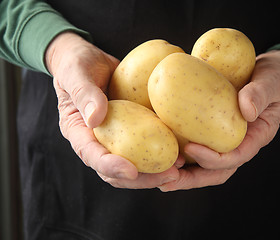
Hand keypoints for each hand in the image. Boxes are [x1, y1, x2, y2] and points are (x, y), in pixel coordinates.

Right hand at [46, 32, 178, 188]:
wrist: (90, 61)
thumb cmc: (78, 65)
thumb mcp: (76, 74)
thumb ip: (84, 93)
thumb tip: (96, 118)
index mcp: (79, 133)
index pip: (92, 156)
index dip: (111, 167)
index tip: (132, 171)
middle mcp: (98, 141)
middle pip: (116, 172)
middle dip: (142, 179)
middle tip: (169, 175)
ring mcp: (116, 138)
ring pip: (134, 164)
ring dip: (156, 172)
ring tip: (179, 170)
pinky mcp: (132, 131)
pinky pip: (146, 146)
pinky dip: (162, 152)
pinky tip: (182, 152)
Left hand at [160, 48, 279, 190]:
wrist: (269, 74)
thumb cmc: (273, 79)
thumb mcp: (271, 82)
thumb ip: (260, 94)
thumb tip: (246, 110)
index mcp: (255, 138)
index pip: (234, 158)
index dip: (213, 158)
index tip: (191, 148)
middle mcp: (238, 144)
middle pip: (215, 171)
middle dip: (191, 179)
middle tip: (167, 181)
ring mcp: (223, 139)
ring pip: (203, 165)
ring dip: (182, 172)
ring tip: (159, 172)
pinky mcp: (211, 130)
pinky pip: (196, 143)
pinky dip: (179, 150)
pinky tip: (161, 146)